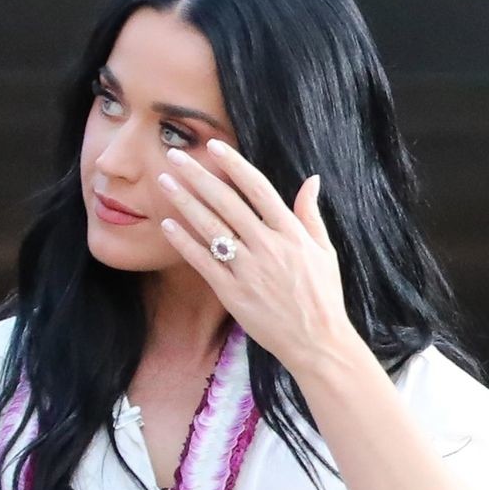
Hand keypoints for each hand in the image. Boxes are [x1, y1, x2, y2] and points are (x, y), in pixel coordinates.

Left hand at [155, 139, 358, 374]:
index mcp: (290, 232)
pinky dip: (184, 242)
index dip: (233, 165)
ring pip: (210, 227)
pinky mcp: (233, 292)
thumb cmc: (323, 296)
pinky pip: (203, 261)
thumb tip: (311, 180)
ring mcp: (248, 269)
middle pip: (226, 201)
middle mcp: (267, 245)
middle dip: (198, 176)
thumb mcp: (324, 251)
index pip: (257, 188)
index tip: (213, 146)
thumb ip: (311, 214)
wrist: (317, 342)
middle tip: (174, 156)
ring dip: (184, 202)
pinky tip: (167, 225)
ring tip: (164, 182)